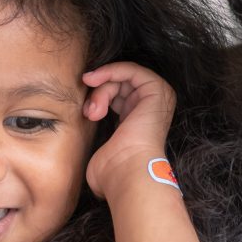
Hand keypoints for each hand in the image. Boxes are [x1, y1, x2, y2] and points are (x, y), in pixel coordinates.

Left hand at [81, 62, 176, 199]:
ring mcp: (157, 99)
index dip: (100, 95)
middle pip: (119, 86)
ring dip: (102, 89)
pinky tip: (95, 81)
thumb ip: (99, 137)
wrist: (126, 172)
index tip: (84, 106)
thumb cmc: (113, 170)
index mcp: (141, 122)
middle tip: (89, 113)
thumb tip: (87, 139)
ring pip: (122, 78)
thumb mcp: (101, 147)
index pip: (118, 96)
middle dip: (99, 94)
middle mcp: (151, 109)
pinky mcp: (157, 90)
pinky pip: (131, 69)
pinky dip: (111, 71)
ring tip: (93, 112)